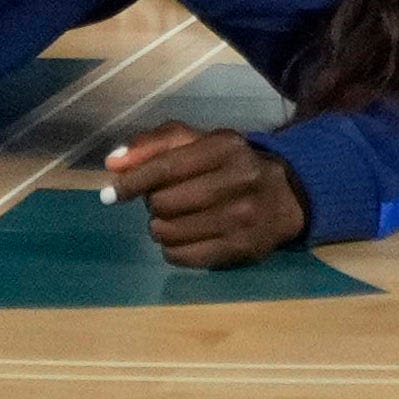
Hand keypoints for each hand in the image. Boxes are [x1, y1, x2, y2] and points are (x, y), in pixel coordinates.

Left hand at [104, 123, 313, 269]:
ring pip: (170, 232)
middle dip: (153, 204)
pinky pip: (183, 256)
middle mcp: (237, 180)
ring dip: (160, 227)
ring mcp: (241, 218)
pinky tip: (180, 239)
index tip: (112, 194)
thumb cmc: (230, 164)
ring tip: (172, 219)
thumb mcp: (198, 142)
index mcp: (224, 146)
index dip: (133, 182)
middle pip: (164, 202)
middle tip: (162, 200)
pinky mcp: (241, 249)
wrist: (286, 197)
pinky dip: (171, 249)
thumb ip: (153, 145)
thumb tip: (112, 163)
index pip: (166, 167)